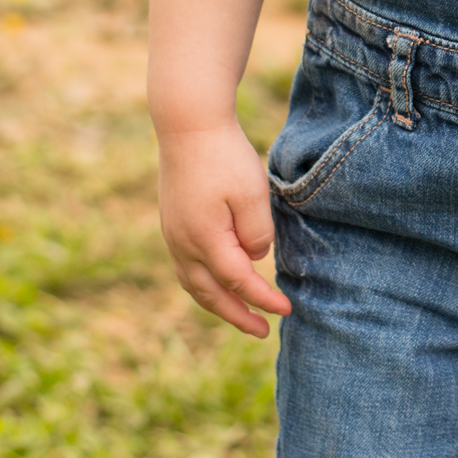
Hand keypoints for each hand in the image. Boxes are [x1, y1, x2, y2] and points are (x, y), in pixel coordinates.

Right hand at [158, 121, 289, 337]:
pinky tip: (218, 283)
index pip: (238, 282)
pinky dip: (204, 284)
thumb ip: (256, 233)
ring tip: (240, 315)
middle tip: (262, 332)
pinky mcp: (172, 223)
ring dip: (217, 304)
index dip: (262, 299)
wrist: (188, 125)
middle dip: (237, 316)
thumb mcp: (251, 194)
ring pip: (194, 284)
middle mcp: (182, 244)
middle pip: (210, 294)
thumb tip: (254, 259)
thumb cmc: (224, 157)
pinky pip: (187, 267)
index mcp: (204, 240)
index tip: (285, 311)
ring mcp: (172, 235)